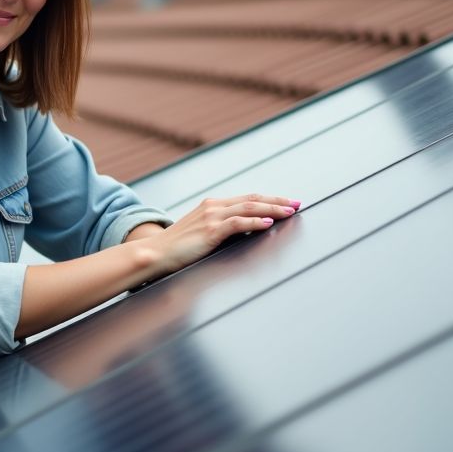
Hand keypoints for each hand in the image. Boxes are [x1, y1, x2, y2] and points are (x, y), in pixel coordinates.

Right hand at [143, 193, 298, 276]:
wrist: (155, 253)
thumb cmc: (176, 248)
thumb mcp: (200, 233)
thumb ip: (219, 229)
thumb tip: (242, 232)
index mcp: (211, 205)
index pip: (247, 198)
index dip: (269, 199)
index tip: (286, 202)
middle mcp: (213, 206)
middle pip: (252, 199)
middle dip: (277, 201)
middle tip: (297, 203)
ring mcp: (211, 217)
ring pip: (249, 207)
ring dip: (272, 209)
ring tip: (290, 211)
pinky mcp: (210, 230)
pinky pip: (238, 223)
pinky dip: (255, 222)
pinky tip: (268, 223)